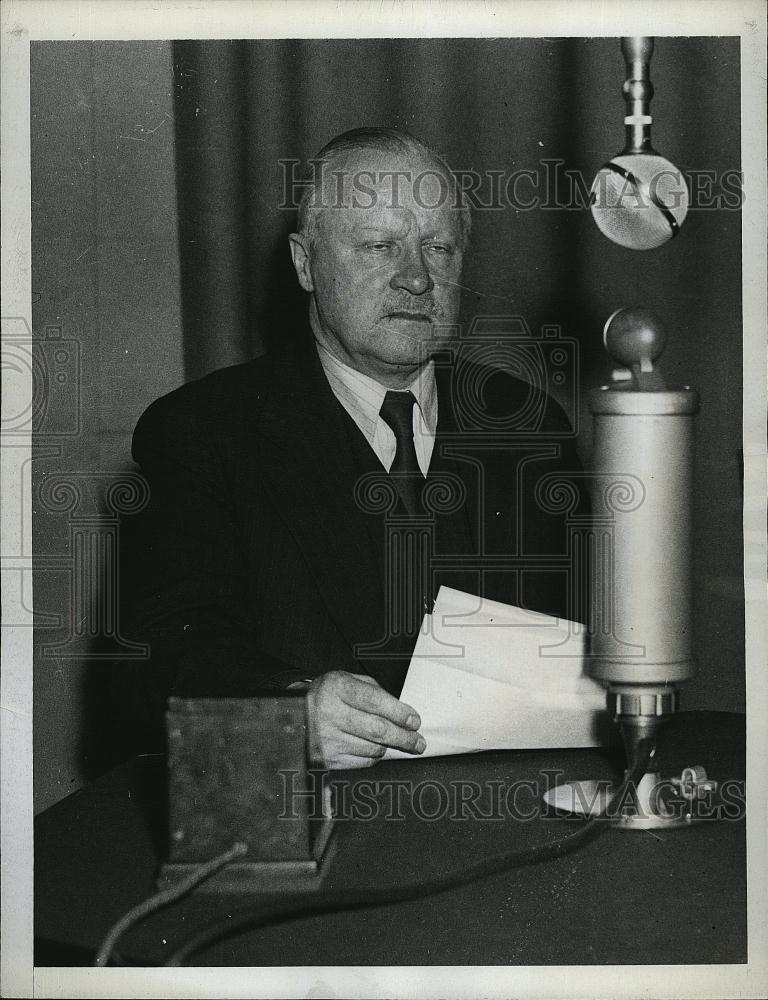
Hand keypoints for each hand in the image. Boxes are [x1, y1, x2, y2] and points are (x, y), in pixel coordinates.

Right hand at [306, 670, 424, 768]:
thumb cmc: (327, 695)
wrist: (293, 714)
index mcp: (337, 687)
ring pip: (373, 748)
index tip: (414, 721)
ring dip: (389, 746)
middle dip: (404, 738)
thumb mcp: (347, 680)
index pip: (375, 701)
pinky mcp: (327, 759)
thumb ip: (374, 691)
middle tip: (418, 742)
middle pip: (377, 730)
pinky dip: (374, 757)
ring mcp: (327, 739)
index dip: (399, 713)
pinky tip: (374, 747)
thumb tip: (402, 711)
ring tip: (394, 741)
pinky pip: (362, 762)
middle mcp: (330, 713)